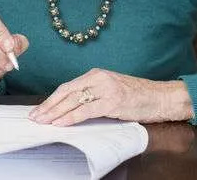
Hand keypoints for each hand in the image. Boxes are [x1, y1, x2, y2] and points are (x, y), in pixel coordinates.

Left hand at [29, 68, 193, 125]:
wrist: (161, 97)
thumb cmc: (137, 96)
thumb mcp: (110, 90)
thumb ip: (93, 95)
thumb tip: (71, 107)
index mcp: (95, 74)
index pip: (67, 87)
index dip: (52, 99)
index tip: (40, 108)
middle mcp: (97, 78)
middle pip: (66, 93)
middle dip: (48, 106)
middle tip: (35, 116)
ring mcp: (104, 89)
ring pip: (73, 101)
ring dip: (55, 112)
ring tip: (43, 121)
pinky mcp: (112, 101)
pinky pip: (86, 110)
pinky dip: (71, 117)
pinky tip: (61, 123)